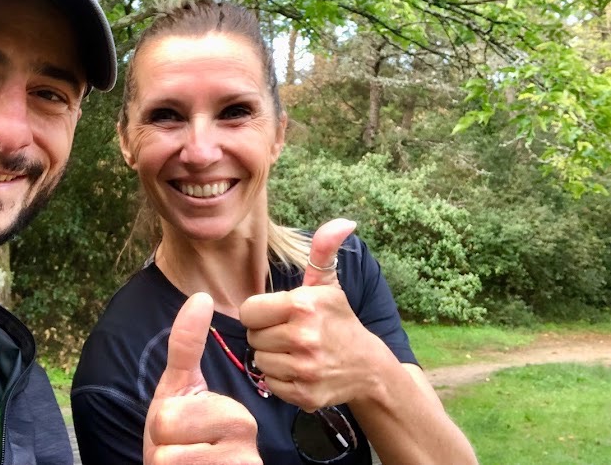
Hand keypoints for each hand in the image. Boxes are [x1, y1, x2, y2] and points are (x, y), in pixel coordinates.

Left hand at [144, 292, 261, 464]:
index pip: (166, 414)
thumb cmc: (182, 441)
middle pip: (166, 430)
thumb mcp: (179, 390)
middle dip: (163, 447)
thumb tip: (201, 296)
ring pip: (167, 460)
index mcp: (237, 414)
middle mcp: (247, 444)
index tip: (184, 434)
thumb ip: (186, 347)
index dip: (162, 428)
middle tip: (182, 453)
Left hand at [240, 219, 373, 410]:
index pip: (249, 310)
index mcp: (303, 305)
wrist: (368, 366)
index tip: (276, 314)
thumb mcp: (329, 284)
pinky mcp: (305, 394)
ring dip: (272, 356)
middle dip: (266, 333)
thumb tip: (344, 222)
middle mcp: (303, 337)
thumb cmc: (338, 320)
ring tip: (294, 351)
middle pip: (253, 336)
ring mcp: (305, 369)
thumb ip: (324, 250)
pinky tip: (298, 369)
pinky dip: (280, 378)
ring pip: (259, 360)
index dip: (259, 312)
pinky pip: (270, 383)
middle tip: (288, 333)